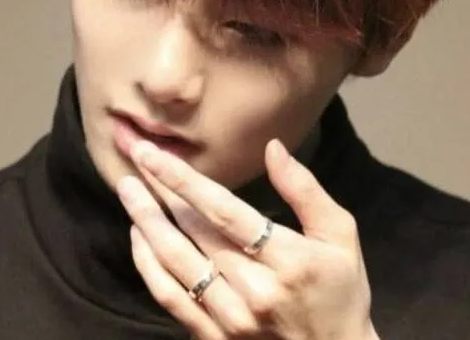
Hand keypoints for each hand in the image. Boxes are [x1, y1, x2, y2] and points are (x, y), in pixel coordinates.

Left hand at [116, 138, 379, 339]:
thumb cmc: (340, 290)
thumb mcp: (340, 234)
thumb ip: (305, 189)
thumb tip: (273, 148)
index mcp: (288, 259)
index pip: (224, 212)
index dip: (185, 181)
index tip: (155, 155)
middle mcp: (254, 290)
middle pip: (194, 233)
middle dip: (160, 191)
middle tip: (135, 157)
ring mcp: (231, 319)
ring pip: (176, 264)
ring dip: (147, 223)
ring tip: (128, 189)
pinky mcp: (215, 338)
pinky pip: (172, 299)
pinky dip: (148, 266)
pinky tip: (138, 235)